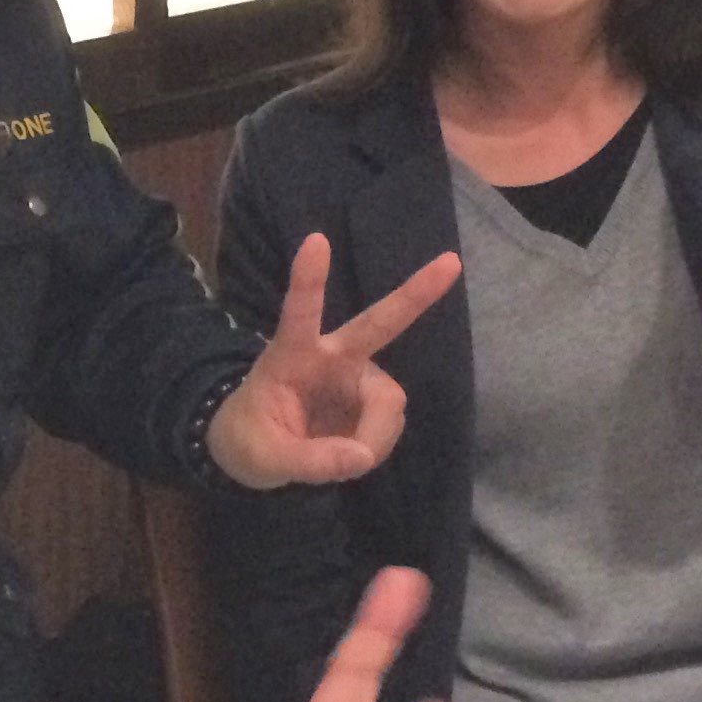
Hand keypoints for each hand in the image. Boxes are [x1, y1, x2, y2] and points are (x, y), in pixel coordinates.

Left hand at [204, 236, 460, 487]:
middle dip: (415, 294)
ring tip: (341, 458)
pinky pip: (389, 424)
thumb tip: (360, 457)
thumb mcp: (264, 458)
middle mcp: (332, 356)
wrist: (257, 452)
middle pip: (378, 323)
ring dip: (373, 437)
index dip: (309, 281)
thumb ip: (308, 461)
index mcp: (291, 355)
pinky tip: (351, 452)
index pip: (299, 314)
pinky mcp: (372, 399)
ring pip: (388, 402)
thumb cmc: (251, 440)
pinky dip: (374, 446)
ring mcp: (357, 376)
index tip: (316, 240)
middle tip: (451, 262)